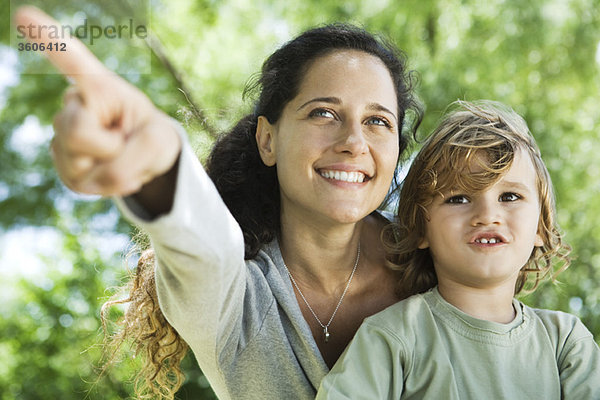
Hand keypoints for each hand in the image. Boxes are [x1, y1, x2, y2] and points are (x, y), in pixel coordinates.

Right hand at [14, 6, 180, 198]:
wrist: (148, 159)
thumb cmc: (154, 138)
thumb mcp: (160, 144)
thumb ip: (134, 157)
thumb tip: (99, 179)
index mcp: (100, 89)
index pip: (72, 62)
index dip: (47, 39)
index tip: (22, 14)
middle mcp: (75, 106)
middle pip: (74, 132)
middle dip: (109, 148)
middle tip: (126, 142)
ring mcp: (64, 136)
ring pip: (77, 164)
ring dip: (110, 170)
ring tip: (120, 156)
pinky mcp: (64, 163)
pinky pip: (81, 184)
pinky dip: (106, 186)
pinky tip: (114, 172)